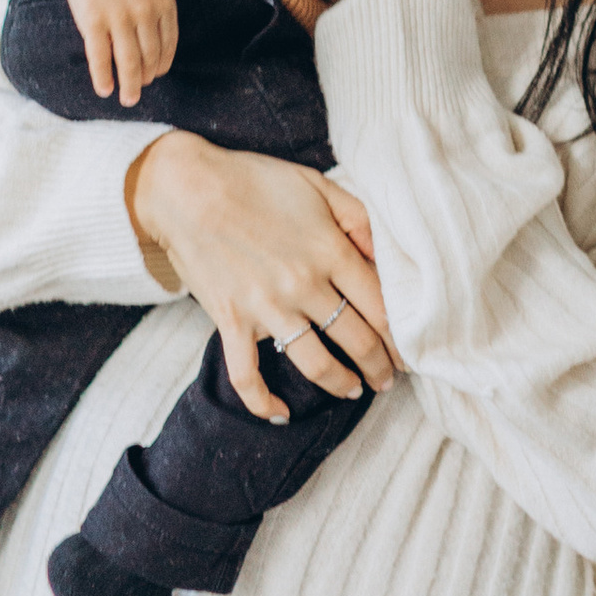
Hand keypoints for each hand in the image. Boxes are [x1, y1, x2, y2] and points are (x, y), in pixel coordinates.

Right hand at [65, 0, 178, 107]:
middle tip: (138, 93)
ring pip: (128, 61)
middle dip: (145, 79)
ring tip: (128, 99)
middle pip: (149, 57)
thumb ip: (157, 19)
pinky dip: (103, 77)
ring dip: (129, 85)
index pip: (168, 46)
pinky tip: (105, 90)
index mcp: (164, 4)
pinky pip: (100, 57)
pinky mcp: (93, 21)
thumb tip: (155, 62)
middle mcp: (145, 11)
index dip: (162, 66)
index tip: (155, 76)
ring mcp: (119, 16)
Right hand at [124, 134, 400, 424]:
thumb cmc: (255, 182)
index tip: (409, 349)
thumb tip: (389, 253)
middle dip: (381, 365)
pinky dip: (264, 402)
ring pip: (315, 363)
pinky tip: (281, 414)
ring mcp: (267, 307)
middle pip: (357, 339)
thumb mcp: (318, 186)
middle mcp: (304, 285)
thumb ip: (359, 218)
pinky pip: (247, 375)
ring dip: (340, 383)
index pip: (382, 304)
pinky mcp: (231, 321)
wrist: (186, 188)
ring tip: (354, 389)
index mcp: (331, 251)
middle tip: (389, 379)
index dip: (401, 333)